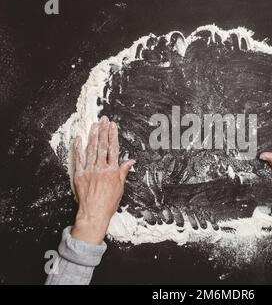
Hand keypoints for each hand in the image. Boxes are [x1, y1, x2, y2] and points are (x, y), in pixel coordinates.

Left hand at [71, 116, 134, 244]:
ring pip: (91, 150)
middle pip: (102, 146)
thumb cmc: (108, 203)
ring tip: (94, 125)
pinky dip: (79, 148)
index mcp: (112, 171)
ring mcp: (89, 171)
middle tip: (104, 120)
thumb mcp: (120, 187)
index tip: (113, 126)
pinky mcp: (80, 175)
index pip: (113, 149)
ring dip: (93, 136)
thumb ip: (123, 172)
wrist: (94, 213)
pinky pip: (79, 159)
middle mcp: (101, 169)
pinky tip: (79, 138)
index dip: (113, 136)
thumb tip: (131, 161)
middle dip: (103, 131)